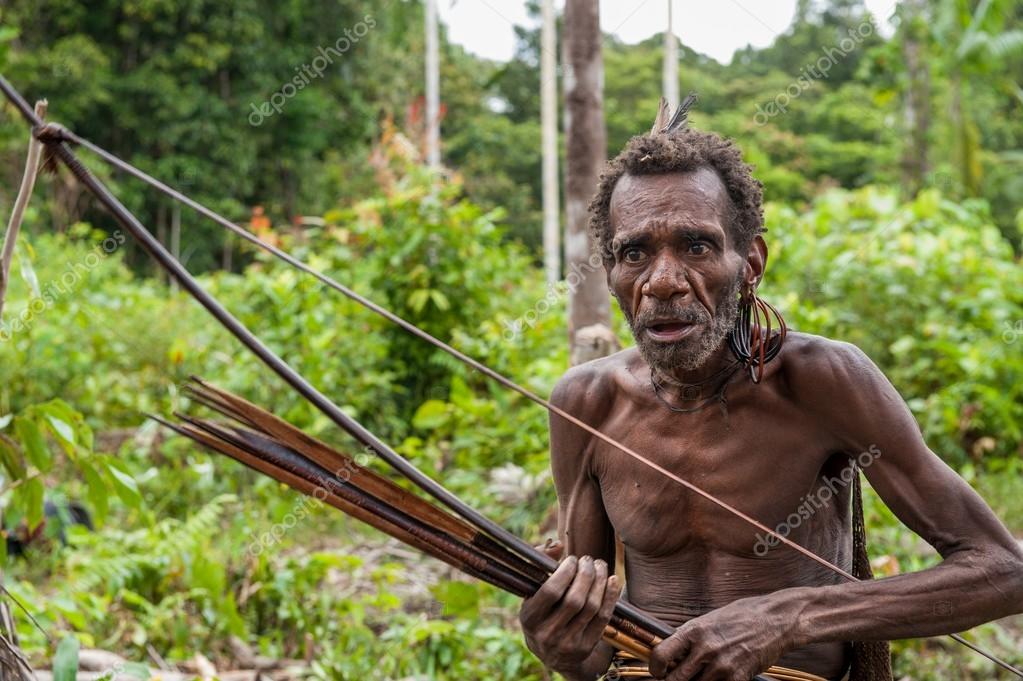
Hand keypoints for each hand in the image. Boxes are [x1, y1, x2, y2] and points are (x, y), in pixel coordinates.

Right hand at [518, 553, 622, 672]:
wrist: (551, 655)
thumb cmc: (541, 613)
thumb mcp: (532, 593)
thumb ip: (539, 564)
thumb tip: (557, 545)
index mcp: (529, 618)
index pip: (551, 591)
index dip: (565, 571)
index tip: (572, 559)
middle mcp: (547, 634)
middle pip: (574, 599)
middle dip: (586, 574)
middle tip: (589, 560)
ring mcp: (568, 643)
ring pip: (591, 607)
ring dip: (600, 581)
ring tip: (600, 566)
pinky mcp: (586, 647)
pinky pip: (603, 618)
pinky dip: (610, 596)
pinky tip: (612, 580)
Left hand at [648, 597, 796, 679]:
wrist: (775, 620)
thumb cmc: (742, 616)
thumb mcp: (709, 620)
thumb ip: (690, 637)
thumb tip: (673, 652)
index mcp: (694, 631)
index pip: (661, 655)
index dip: (655, 668)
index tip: (658, 671)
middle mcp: (705, 649)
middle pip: (675, 679)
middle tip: (675, 679)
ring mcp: (721, 666)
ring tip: (701, 675)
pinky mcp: (737, 678)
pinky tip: (717, 678)